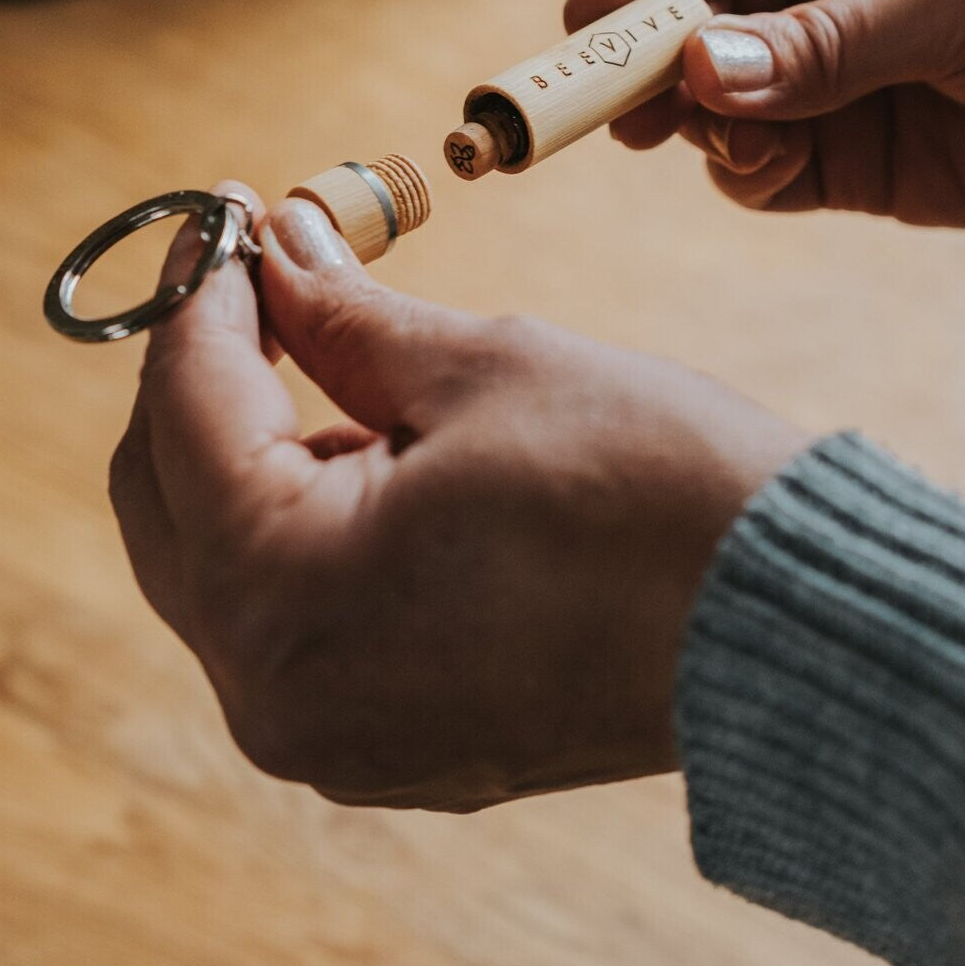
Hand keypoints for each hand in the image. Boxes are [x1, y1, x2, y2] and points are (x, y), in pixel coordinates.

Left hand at [109, 192, 804, 810]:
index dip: (202, 290)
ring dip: (257, 458)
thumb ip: (344, 315)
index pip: (184, 406)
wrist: (796, 634)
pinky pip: (297, 627)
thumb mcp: (485, 370)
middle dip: (206, 378)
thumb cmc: (658, 495)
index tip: (228, 215)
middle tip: (268, 281)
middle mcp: (278, 696)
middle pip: (168, 501)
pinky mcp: (389, 750)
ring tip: (349, 376)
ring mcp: (333, 741)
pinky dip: (308, 538)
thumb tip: (275, 245)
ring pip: (228, 568)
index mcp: (284, 593)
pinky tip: (381, 471)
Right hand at [566, 0, 964, 228]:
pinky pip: (754, 168)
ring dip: (698, 124)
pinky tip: (773, 168)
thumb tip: (699, 77)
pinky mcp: (840, 159)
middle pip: (694, 16)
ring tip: (731, 138)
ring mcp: (825, 77)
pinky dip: (744, 173)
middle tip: (612, 105)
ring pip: (710, 102)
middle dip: (649, 59)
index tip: (598, 19)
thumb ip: (829, 41)